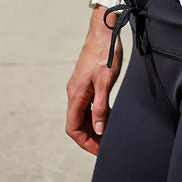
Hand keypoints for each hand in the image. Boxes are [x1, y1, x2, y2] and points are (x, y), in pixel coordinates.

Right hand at [65, 8, 122, 154]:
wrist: (103, 31)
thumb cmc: (105, 54)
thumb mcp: (106, 82)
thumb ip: (101, 107)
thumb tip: (98, 130)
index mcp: (76, 95)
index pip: (73, 128)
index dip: (85, 142)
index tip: (99, 150)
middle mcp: (74, 93)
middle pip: (77, 124)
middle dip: (90, 137)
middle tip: (106, 146)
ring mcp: (79, 88)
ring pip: (82, 115)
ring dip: (93, 127)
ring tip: (108, 135)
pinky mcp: (86, 83)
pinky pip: (87, 105)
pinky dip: (96, 115)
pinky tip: (108, 117)